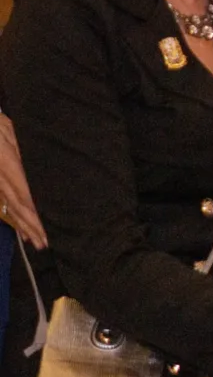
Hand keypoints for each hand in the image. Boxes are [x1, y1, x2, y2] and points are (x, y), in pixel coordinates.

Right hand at [0, 116, 45, 247]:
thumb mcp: (11, 133)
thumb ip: (22, 149)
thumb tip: (33, 168)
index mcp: (8, 167)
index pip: (24, 195)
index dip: (33, 214)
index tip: (44, 229)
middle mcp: (1, 180)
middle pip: (17, 208)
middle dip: (31, 227)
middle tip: (44, 243)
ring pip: (9, 210)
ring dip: (23, 227)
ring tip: (36, 243)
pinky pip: (3, 206)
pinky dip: (13, 219)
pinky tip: (21, 230)